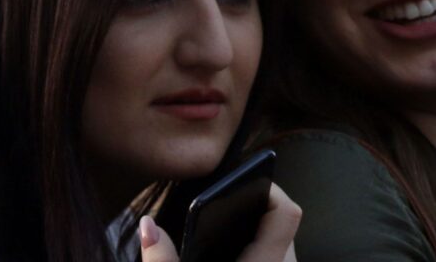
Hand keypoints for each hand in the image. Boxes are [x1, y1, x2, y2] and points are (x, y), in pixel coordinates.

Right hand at [139, 182, 302, 261]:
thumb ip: (162, 260)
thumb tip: (148, 225)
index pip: (287, 211)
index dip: (270, 189)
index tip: (242, 182)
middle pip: (284, 223)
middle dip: (257, 209)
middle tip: (226, 204)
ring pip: (281, 243)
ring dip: (258, 232)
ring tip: (225, 228)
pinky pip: (275, 257)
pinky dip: (256, 249)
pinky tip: (231, 253)